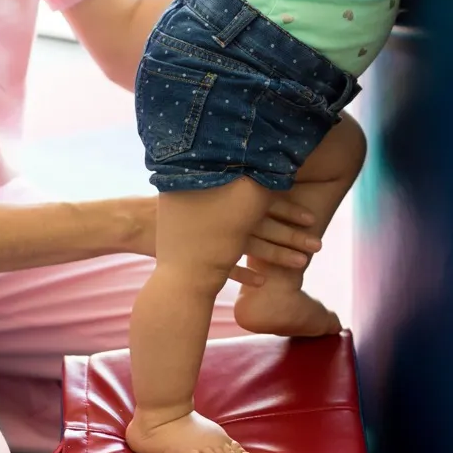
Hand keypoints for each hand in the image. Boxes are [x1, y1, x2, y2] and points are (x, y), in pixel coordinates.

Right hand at [124, 195, 320, 286]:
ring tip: (302, 264)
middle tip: (319, 245)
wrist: (134, 223)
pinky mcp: (200, 258)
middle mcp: (223, 215)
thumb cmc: (172, 203)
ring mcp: (212, 238)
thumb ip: (228, 184)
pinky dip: (244, 274)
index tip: (312, 218)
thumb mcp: (202, 188)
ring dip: (278, 256)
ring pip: (253, 247)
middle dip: (294, 236)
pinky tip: (262, 282)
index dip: (290, 209)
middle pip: (266, 226)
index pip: (265, 200)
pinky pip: (227, 268)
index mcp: (226, 195)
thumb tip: (255, 171)